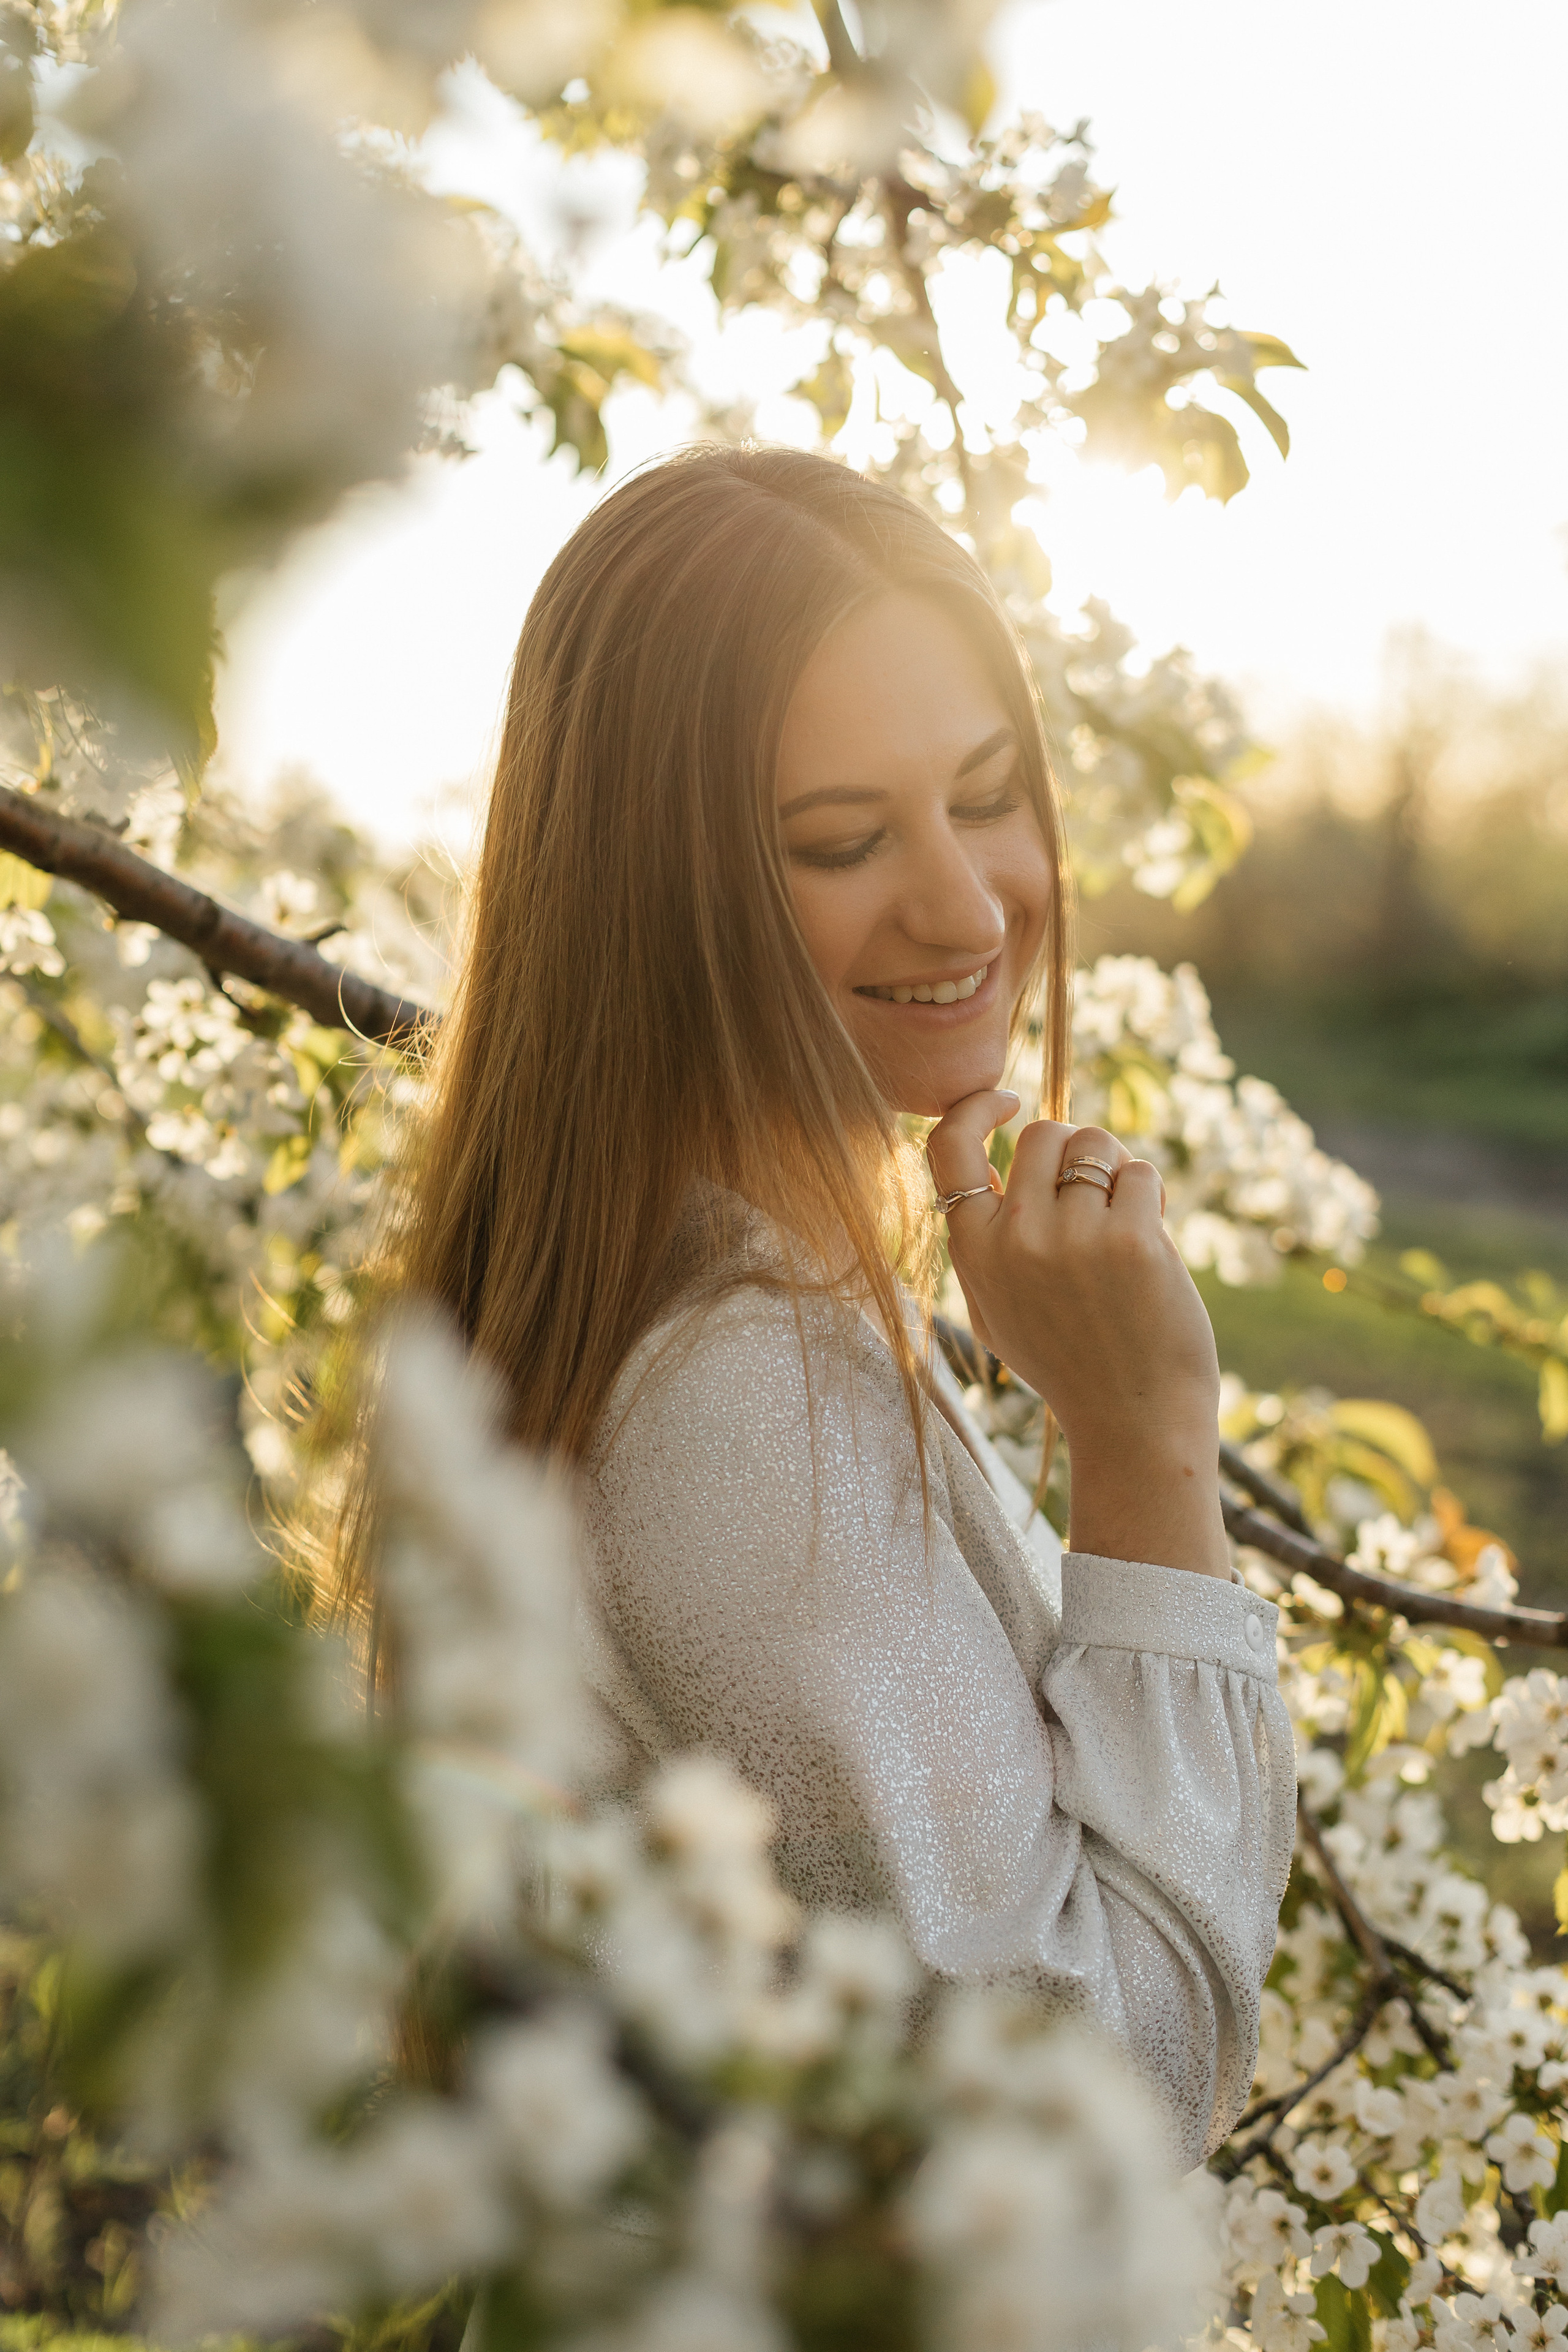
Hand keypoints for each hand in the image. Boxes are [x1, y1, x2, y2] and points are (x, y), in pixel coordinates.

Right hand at [927, 1090, 1229, 1576]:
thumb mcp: (996, 1309)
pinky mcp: (1134, 1241)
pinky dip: (1152, 1197)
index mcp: (972, 1251)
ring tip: (1125, 1224)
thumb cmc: (1068, 1364)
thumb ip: (985, 1240)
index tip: (1009, 1101)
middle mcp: (1015, 1237)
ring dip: (1117, 1171)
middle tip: (1095, 1193)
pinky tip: (1152, 1241)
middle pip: (1043, 1133)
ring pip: (1097, 1145)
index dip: (977, 1107)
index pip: (949, 1145)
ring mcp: (1073, 1238)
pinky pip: (1141, 1174)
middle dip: (1075, 1150)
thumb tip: (994, 1162)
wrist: (1131, 1424)